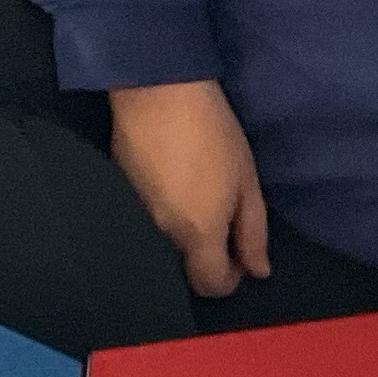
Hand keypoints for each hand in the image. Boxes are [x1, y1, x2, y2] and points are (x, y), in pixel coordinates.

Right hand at [108, 78, 268, 300]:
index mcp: (198, 234)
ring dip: (184, 236)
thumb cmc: (212, 132)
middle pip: (185, 270)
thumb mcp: (246, 181)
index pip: (211, 285)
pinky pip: (145, 222)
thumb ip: (253, 232)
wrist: (156, 91)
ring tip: (196, 196)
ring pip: (164, 247)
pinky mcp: (119, 195)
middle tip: (222, 221)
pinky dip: (162, 215)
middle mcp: (162, 235)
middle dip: (206, 258)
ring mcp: (135, 217)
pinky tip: (171, 183)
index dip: (231, 279)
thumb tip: (258, 271)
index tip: (240, 255)